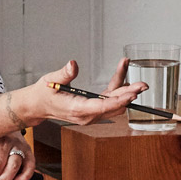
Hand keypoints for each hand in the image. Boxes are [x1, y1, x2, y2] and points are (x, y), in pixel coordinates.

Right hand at [17, 60, 146, 125]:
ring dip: (125, 91)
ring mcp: (91, 114)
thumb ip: (64, 74)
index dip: (119, 100)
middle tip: (142, 85)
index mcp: (77, 109)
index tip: (132, 93)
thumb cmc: (44, 94)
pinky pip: (109, 100)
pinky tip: (122, 73)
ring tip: (136, 78)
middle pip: (113, 106)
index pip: (102, 106)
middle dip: (129, 95)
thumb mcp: (51, 81)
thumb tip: (73, 64)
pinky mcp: (93, 110)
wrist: (38, 106)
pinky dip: (117, 89)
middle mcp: (87, 115)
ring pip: (114, 103)